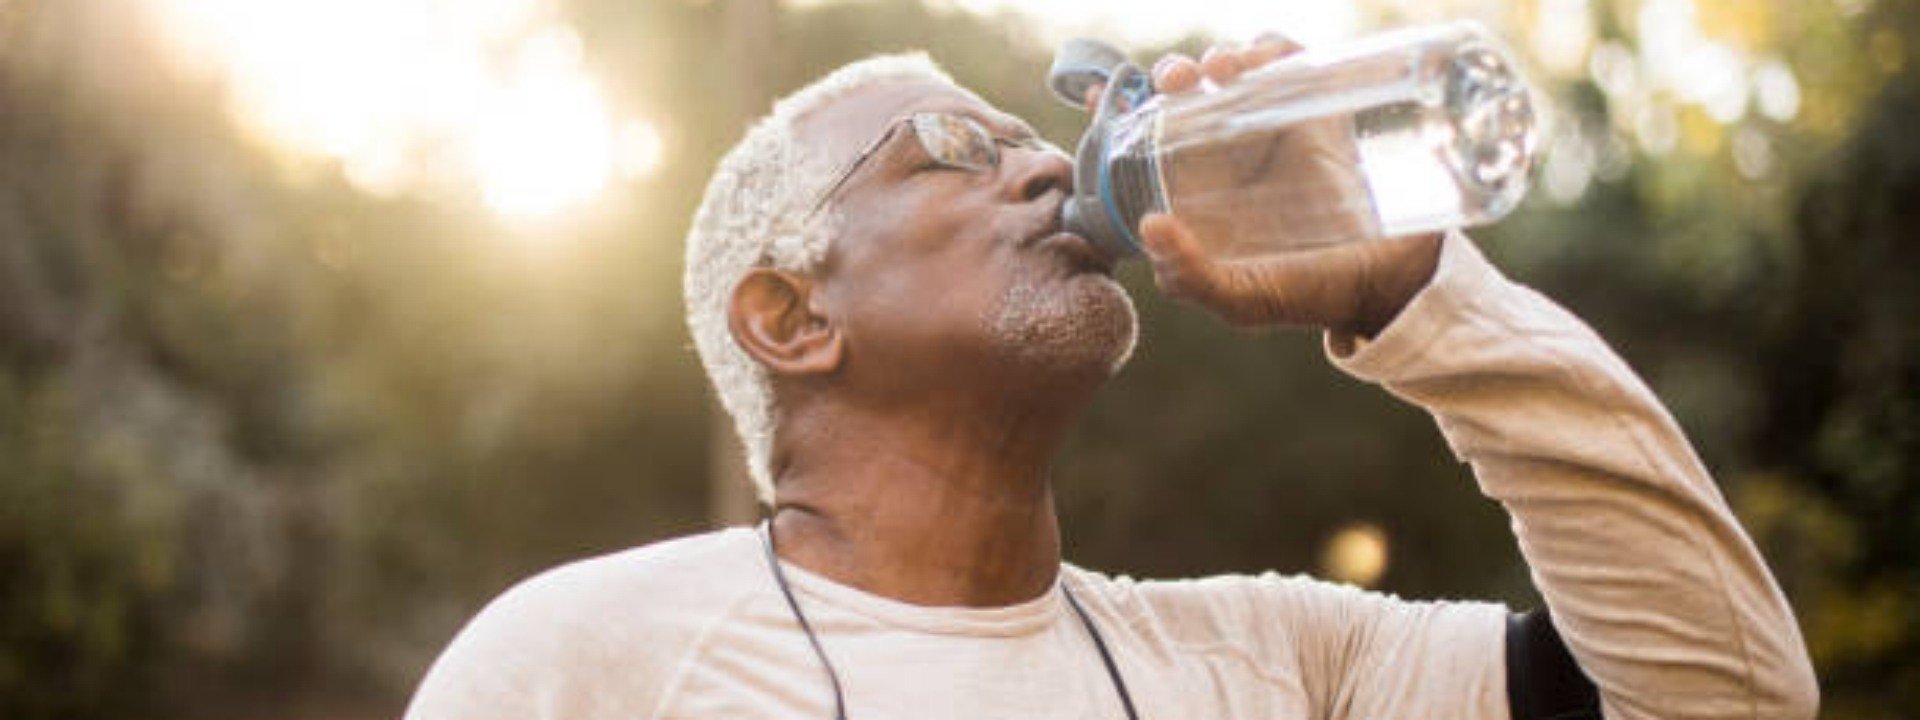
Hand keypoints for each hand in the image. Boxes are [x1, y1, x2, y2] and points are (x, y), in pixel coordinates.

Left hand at [1089, 36, 1442, 336]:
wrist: (1389, 281)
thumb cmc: (1309, 292)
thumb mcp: (1242, 299)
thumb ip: (1191, 278)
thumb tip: (1149, 225)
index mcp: (1199, 189)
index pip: (1149, 137)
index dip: (1121, 109)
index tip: (1101, 94)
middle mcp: (1231, 151)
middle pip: (1190, 92)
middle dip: (1172, 73)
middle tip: (1174, 82)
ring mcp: (1275, 125)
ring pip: (1235, 68)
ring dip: (1220, 55)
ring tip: (1221, 70)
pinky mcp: (1319, 108)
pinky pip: (1288, 60)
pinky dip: (1270, 47)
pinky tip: (1260, 61)